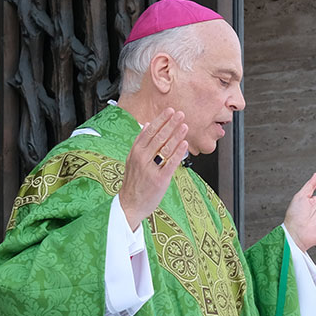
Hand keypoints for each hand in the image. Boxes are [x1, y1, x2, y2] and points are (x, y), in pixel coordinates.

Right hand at [119, 108, 188, 229]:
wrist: (130, 205)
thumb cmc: (133, 183)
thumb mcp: (132, 160)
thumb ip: (140, 143)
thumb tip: (146, 124)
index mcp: (135, 152)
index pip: (149, 131)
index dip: (161, 120)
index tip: (170, 111)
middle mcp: (141, 158)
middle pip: (158, 137)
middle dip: (171, 124)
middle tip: (181, 114)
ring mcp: (150, 169)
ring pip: (165, 148)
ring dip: (176, 135)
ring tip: (185, 126)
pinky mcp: (159, 180)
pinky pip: (171, 163)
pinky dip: (178, 153)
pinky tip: (184, 144)